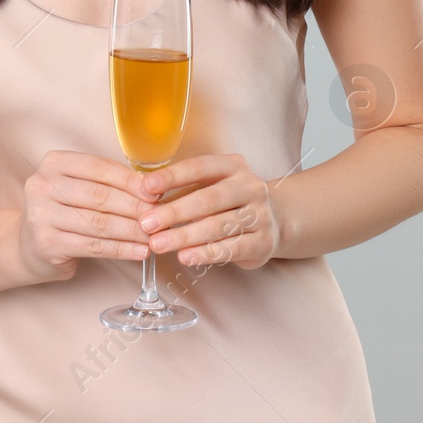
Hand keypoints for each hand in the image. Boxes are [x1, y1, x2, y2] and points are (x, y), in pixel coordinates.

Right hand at [17, 150, 161, 282]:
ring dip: (132, 230)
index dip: (131, 181)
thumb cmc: (63, 211)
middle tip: (161, 216)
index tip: (157, 191)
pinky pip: (93, 246)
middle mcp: (43, 185)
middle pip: (101, 196)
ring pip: (99, 223)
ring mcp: (41, 215)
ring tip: (155, 236)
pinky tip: (139, 251)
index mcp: (53, 163)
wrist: (28, 245)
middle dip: (136, 207)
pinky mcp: (47, 243)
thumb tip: (152, 188)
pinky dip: (121, 249)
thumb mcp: (77, 187)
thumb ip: (107, 183)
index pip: (100, 168)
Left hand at [137, 153, 281, 269]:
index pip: (199, 167)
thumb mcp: (211, 186)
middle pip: (208, 199)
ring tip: (158, 244)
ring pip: (218, 226)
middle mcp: (250, 186)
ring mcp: (260, 214)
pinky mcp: (263, 241)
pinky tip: (185, 257)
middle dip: (174, 212)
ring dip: (184, 236)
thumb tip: (146, 198)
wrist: (277, 220)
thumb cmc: (231, 202)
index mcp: (233, 166)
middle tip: (147, 224)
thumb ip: (182, 191)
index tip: (145, 187)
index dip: (172, 177)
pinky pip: (231, 248)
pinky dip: (205, 254)